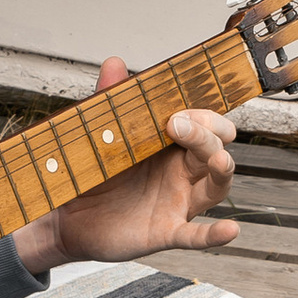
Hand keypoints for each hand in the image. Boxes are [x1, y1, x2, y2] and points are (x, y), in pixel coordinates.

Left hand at [11, 58, 239, 273]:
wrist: (67, 217)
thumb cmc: (92, 176)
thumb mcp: (97, 137)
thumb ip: (109, 101)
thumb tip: (114, 62)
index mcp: (169, 146)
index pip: (202, 125)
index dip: (200, 116)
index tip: (178, 112)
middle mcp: (181, 172)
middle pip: (212, 149)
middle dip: (207, 135)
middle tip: (182, 126)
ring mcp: (177, 202)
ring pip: (215, 186)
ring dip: (222, 171)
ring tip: (219, 160)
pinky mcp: (165, 232)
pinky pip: (195, 236)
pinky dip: (214, 235)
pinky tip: (231, 230)